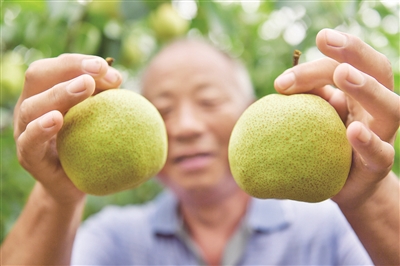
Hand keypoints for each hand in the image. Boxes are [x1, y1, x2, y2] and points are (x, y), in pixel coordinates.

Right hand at [13, 54, 122, 203]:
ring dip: (60, 93)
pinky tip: (57, 120)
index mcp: (46, 93)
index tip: (109, 67)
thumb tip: (117, 77)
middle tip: (99, 70)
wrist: (75, 185)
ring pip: (32, 106)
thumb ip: (102, 98)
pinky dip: (40, 128)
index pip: (57, 67)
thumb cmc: (88, 146)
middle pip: (39, 76)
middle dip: (70, 68)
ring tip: (85, 86)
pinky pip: (29, 141)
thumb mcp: (98, 118)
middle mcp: (31, 107)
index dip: (80, 62)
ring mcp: (25, 132)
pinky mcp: (28, 157)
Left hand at [274, 28, 398, 207]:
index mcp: (360, 92)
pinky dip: (368, 141)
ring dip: (366, 88)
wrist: (343, 186)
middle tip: (326, 39)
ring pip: (390, 108)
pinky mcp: (377, 167)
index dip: (332, 53)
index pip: (351, 63)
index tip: (314, 40)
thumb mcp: (314, 117)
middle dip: (354, 51)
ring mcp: (382, 137)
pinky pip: (380, 153)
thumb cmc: (325, 145)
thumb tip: (282, 84)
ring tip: (342, 74)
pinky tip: (352, 130)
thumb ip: (307, 100)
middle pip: (379, 72)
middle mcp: (376, 109)